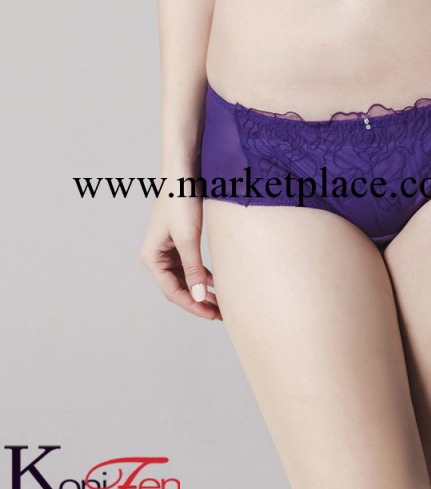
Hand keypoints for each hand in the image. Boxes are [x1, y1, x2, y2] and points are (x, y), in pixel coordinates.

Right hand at [139, 195, 221, 320]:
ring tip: (221, 303)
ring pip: (186, 278)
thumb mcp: (188, 239)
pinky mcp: (179, 242)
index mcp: (151, 257)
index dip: (192, 305)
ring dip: (201, 290)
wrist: (184, 173)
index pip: (172, 291)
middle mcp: (156, 256)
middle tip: (221, 314)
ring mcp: (167, 250)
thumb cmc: (181, 202)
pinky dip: (203, 276)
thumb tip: (198, 297)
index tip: (212, 315)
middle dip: (198, 301)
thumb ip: (193, 269)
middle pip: (178, 287)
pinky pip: (191, 266)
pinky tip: (217, 284)